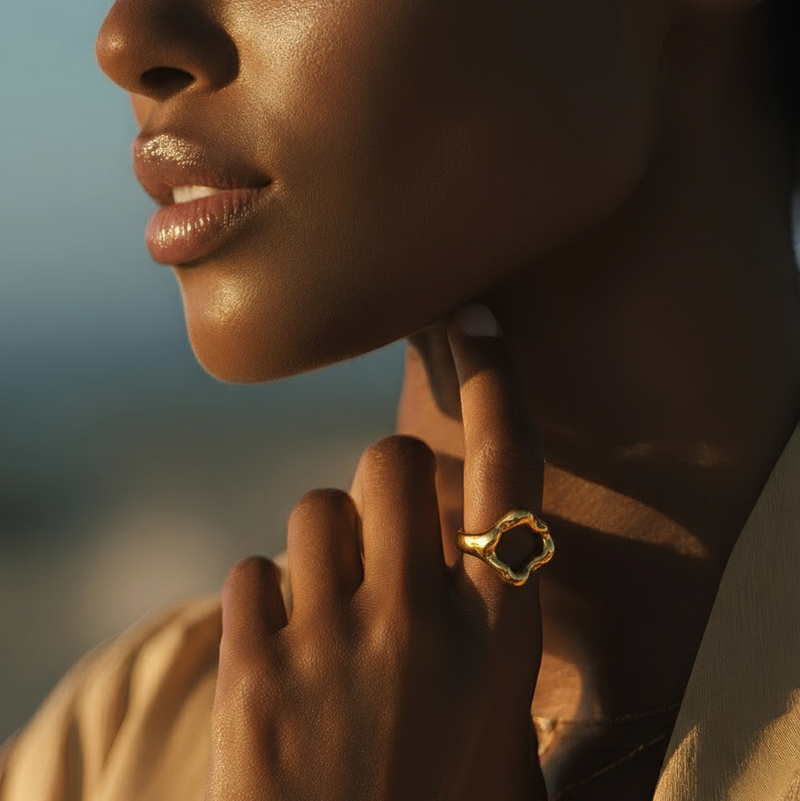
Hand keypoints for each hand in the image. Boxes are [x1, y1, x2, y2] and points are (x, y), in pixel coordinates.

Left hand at [205, 303, 547, 800]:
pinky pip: (252, 574)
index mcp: (498, 634)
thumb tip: (471, 573)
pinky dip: (264, 600)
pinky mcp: (256, 671)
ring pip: (315, 511)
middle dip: (385, 477)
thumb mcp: (501, 731)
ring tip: (328, 610)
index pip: (510, 475)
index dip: (498, 390)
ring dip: (321, 546)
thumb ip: (489, 640)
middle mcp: (421, 620)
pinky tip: (278, 653)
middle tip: (383, 526)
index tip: (477, 328)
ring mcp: (333, 643)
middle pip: (391, 462)